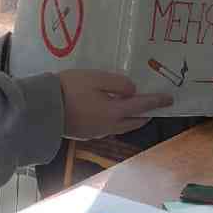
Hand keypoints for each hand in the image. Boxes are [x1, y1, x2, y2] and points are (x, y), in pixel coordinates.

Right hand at [58, 70, 173, 138]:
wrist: (42, 109)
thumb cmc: (68, 89)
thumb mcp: (95, 78)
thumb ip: (117, 84)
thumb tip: (132, 91)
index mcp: (113, 112)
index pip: (141, 106)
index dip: (156, 101)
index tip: (169, 100)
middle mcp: (108, 126)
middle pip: (134, 122)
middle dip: (146, 114)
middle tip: (154, 106)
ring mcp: (96, 132)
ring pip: (121, 127)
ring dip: (132, 119)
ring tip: (135, 110)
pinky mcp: (85, 133)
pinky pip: (108, 128)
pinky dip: (117, 121)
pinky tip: (111, 113)